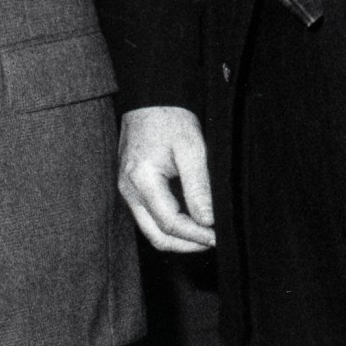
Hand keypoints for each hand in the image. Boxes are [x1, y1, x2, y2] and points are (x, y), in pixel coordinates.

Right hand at [118, 107, 216, 252]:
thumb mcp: (192, 149)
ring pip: (151, 230)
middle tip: (213, 241)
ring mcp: (127, 190)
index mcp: (141, 179)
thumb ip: (199, 187)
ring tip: (205, 234)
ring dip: (178, 238)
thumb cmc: (170, 119)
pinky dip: (169, 225)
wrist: (151, 101)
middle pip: (156, 236)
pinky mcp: (131, 188)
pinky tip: (190, 220)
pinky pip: (149, 217)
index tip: (218, 237)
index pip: (170, 223)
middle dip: (187, 245)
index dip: (196, 236)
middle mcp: (129, 189)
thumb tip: (208, 222)